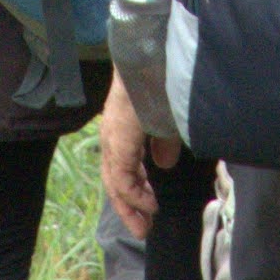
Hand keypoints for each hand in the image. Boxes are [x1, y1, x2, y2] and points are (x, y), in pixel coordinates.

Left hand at [98, 72, 158, 233]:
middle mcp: (113, 134)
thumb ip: (163, 142)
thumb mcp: (167, 117)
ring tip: (144, 224)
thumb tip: (163, 164)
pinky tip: (148, 204)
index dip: (135, 192)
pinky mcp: (118, 137)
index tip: (151, 211)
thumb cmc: (163, 77)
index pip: (122, 168)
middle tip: (143, 228)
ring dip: (130, 205)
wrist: (155, 50)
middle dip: (129, 206)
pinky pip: (121, 174)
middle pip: (114, 179)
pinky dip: (133, 193)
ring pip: (115, 180)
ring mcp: (113, 135)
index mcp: (123, 128)